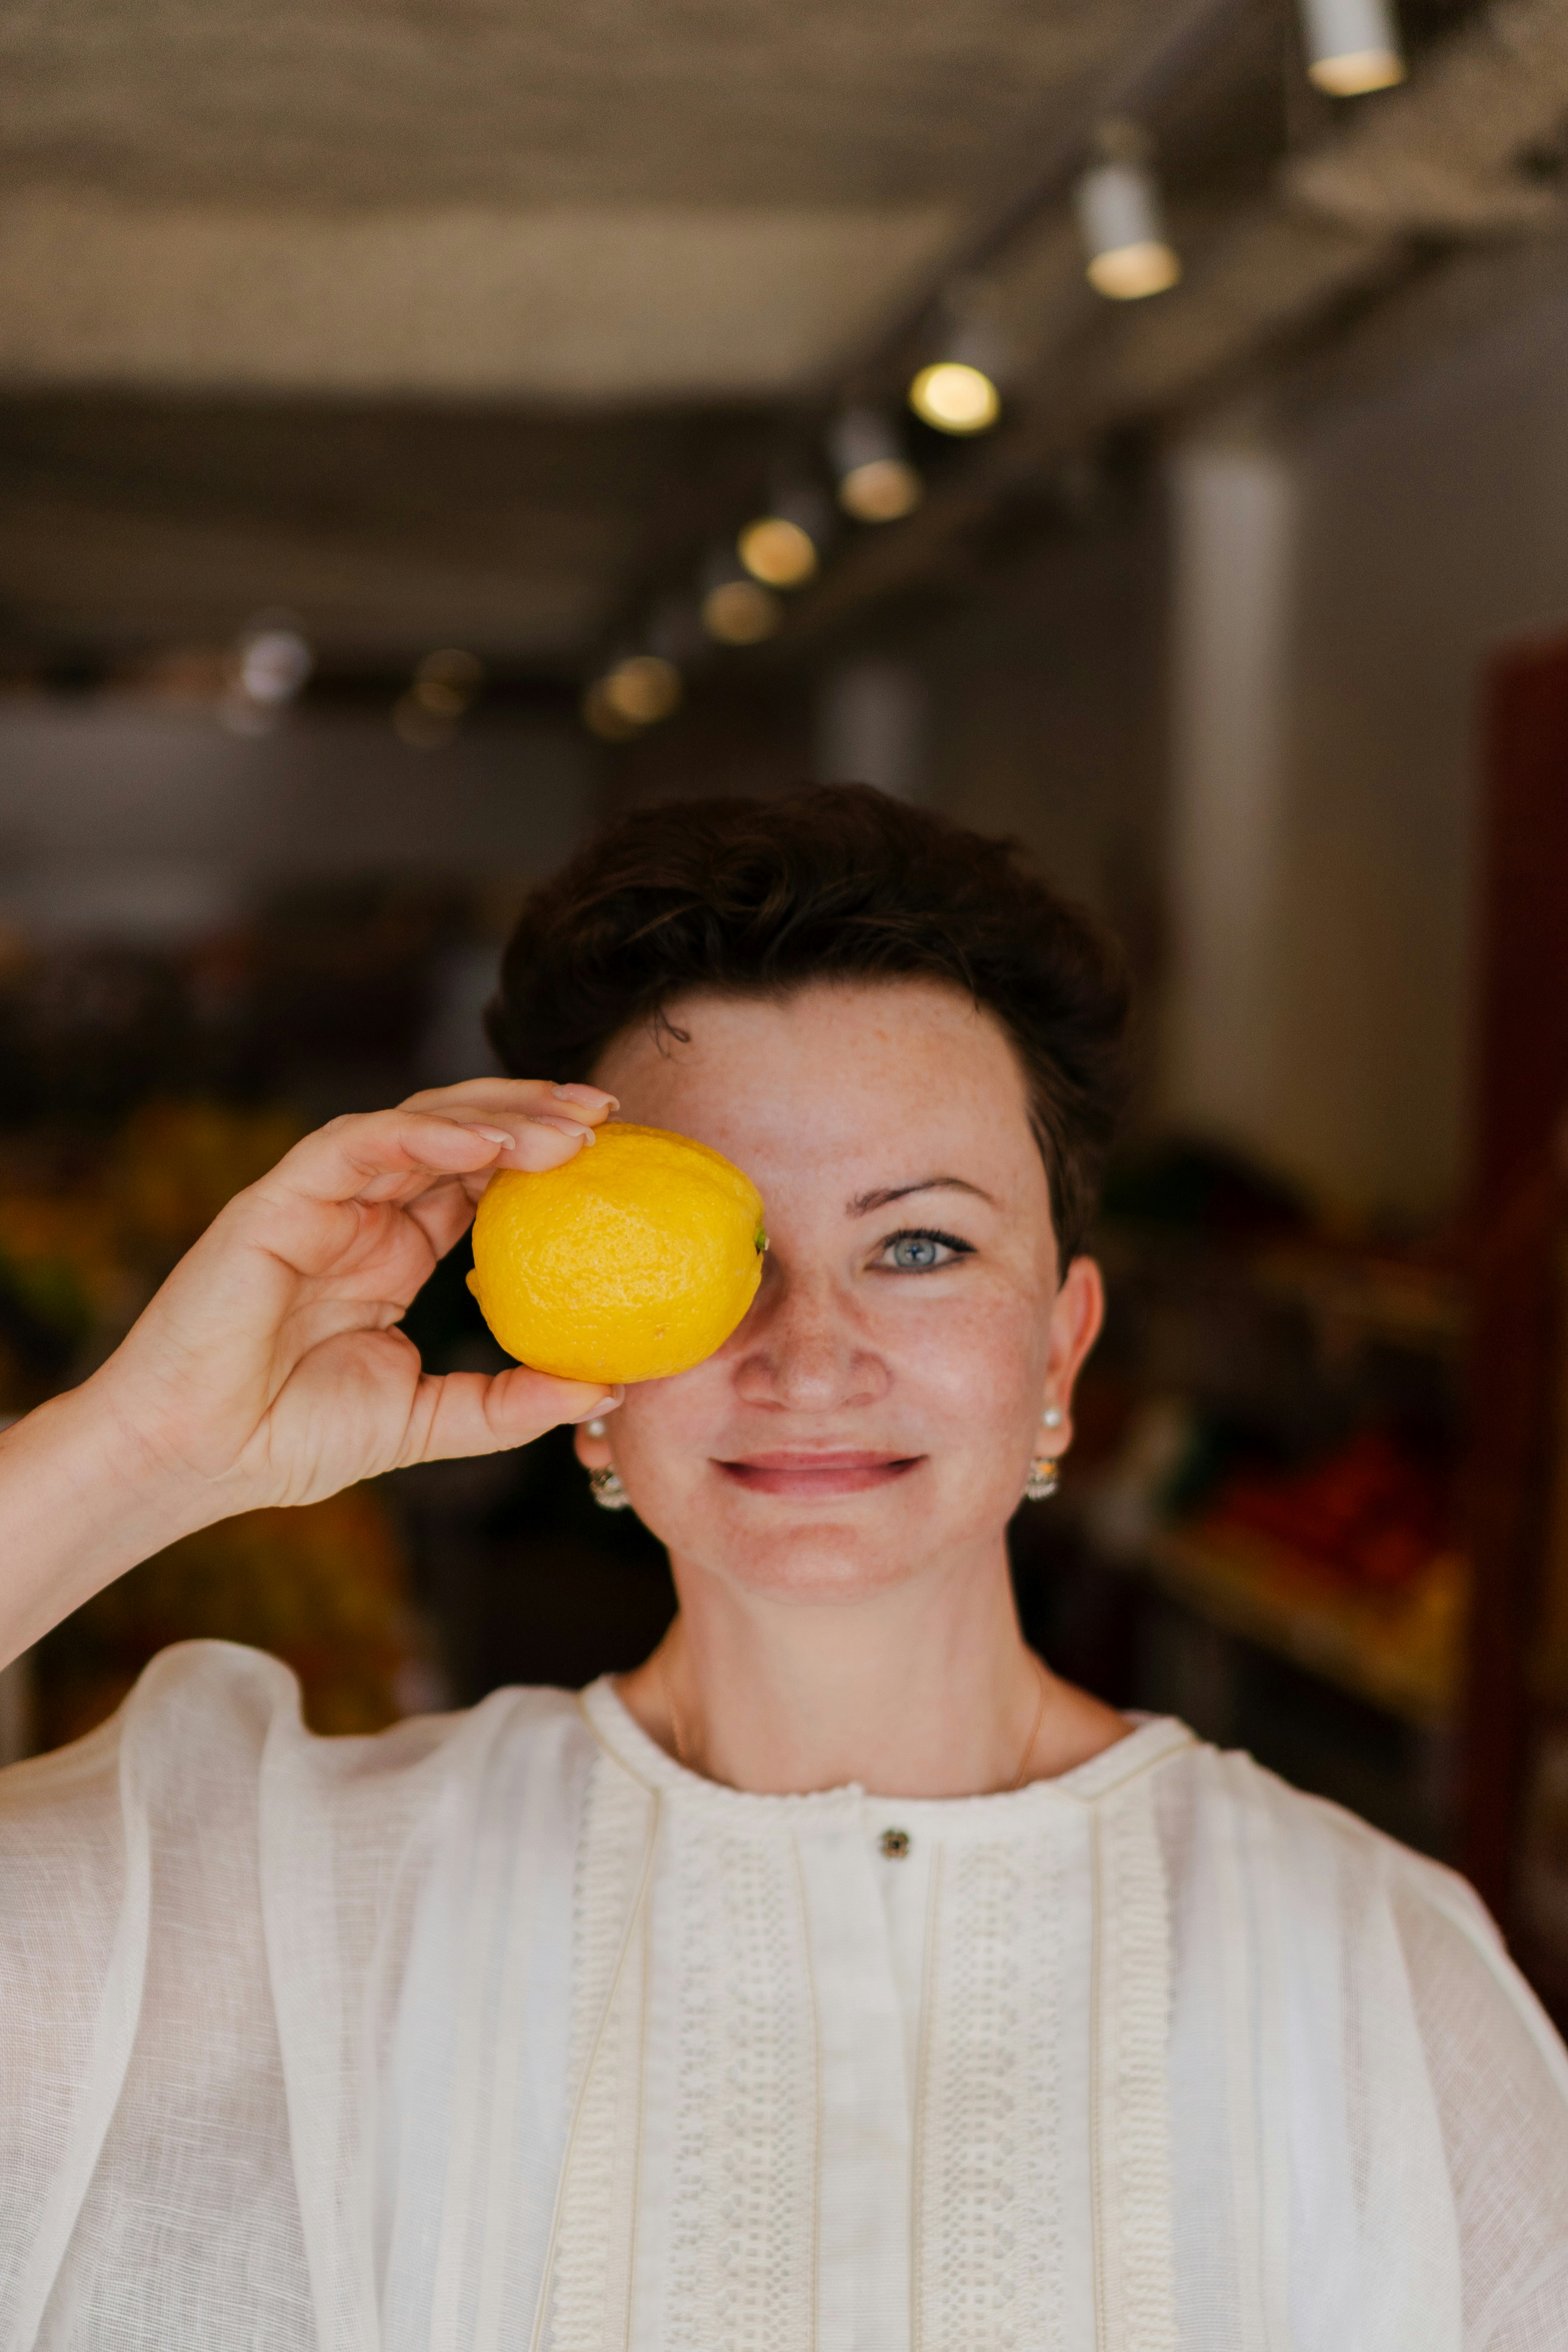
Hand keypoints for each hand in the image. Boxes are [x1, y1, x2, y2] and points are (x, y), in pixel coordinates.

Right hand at [86, 1078, 622, 1524]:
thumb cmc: (292, 1440)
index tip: (613, 1151)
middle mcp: (363, 1214)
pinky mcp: (279, 1199)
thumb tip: (609, 1391)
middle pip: (460, 1134)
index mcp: (395, 1253)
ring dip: (496, 1115)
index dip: (542, 1155)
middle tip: (607, 1111)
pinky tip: (485, 1142)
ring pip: (419, 1124)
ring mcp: (322, 1201)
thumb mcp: (428, 1421)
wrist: (197, 1458)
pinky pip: (360, 1145)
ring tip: (567, 1124)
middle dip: (535, 1112)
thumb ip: (510, 1403)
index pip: (480, 1180)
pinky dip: (425, 1135)